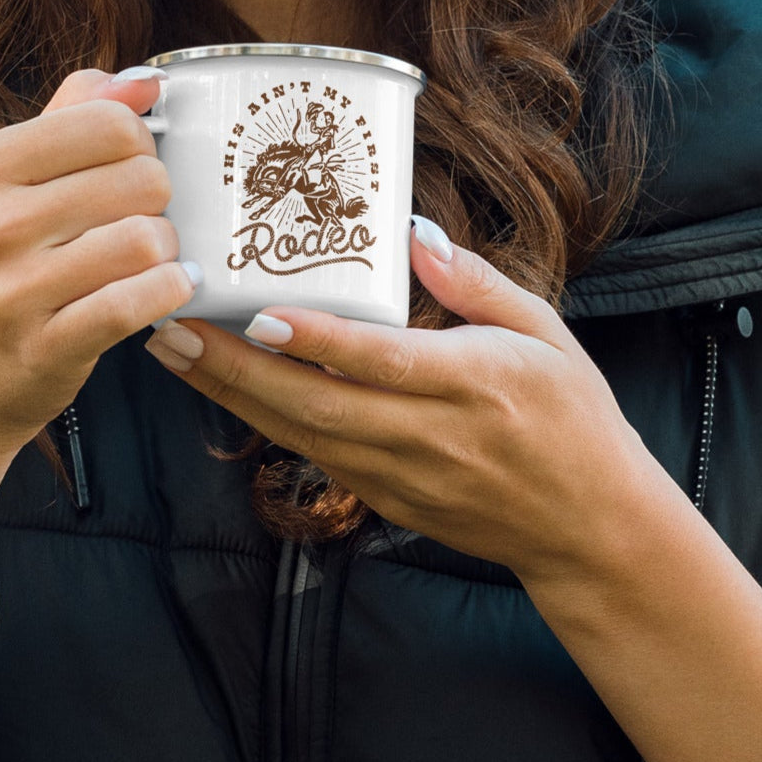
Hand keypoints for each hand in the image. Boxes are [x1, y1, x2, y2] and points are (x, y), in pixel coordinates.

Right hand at [0, 67, 197, 450]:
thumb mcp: (6, 184)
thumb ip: (74, 117)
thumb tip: (145, 80)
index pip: (111, 122)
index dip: (141, 146)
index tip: (128, 171)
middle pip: (142, 177)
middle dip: (159, 201)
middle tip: (139, 222)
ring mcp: (14, 290)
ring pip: (147, 239)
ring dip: (167, 251)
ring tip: (151, 261)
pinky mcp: (46, 346)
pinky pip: (139, 302)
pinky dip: (170, 292)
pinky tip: (168, 289)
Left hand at [146, 216, 653, 582]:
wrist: (590, 529)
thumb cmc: (573, 418)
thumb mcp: (547, 333)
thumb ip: (477, 281)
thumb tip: (412, 233)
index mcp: (474, 383)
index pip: (381, 361)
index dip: (317, 340)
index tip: (256, 313)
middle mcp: (430, 436)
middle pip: (317, 405)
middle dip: (235, 369)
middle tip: (171, 327)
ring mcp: (403, 478)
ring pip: (302, 436)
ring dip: (233, 396)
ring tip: (175, 352)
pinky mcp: (387, 502)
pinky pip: (316, 458)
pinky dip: (265, 423)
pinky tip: (225, 389)